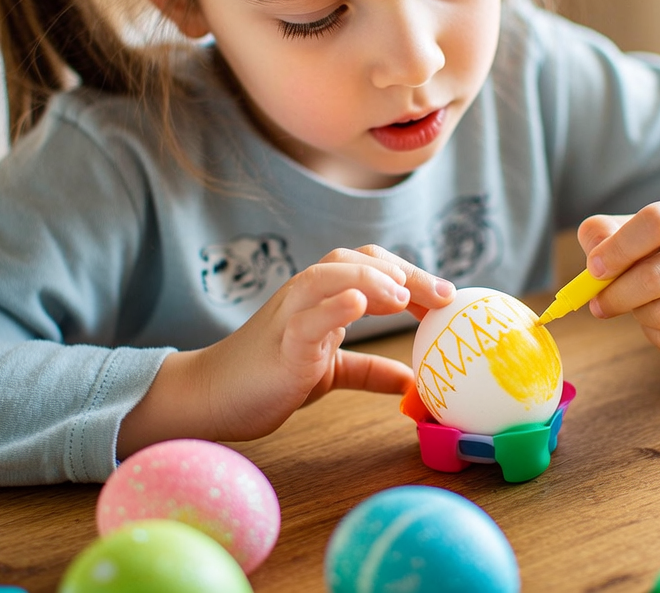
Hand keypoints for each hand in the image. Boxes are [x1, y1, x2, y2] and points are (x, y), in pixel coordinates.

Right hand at [117, 245, 454, 455]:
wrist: (211, 398)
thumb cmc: (268, 378)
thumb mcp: (329, 372)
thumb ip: (368, 370)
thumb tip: (412, 380)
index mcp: (322, 298)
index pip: (372, 266)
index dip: (411, 274)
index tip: (448, 298)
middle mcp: (306, 296)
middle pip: (356, 260)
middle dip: (404, 271)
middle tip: (442, 296)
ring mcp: (290, 317)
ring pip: (328, 276)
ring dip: (370, 279)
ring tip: (404, 295)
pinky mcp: (280, 346)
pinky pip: (306, 318)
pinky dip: (334, 305)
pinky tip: (359, 304)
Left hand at [577, 200, 659, 359]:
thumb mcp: (648, 231)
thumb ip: (609, 232)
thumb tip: (594, 255)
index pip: (658, 222)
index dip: (618, 247)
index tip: (594, 268)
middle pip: (655, 276)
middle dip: (615, 293)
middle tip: (599, 301)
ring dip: (636, 313)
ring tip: (640, 305)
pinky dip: (652, 334)